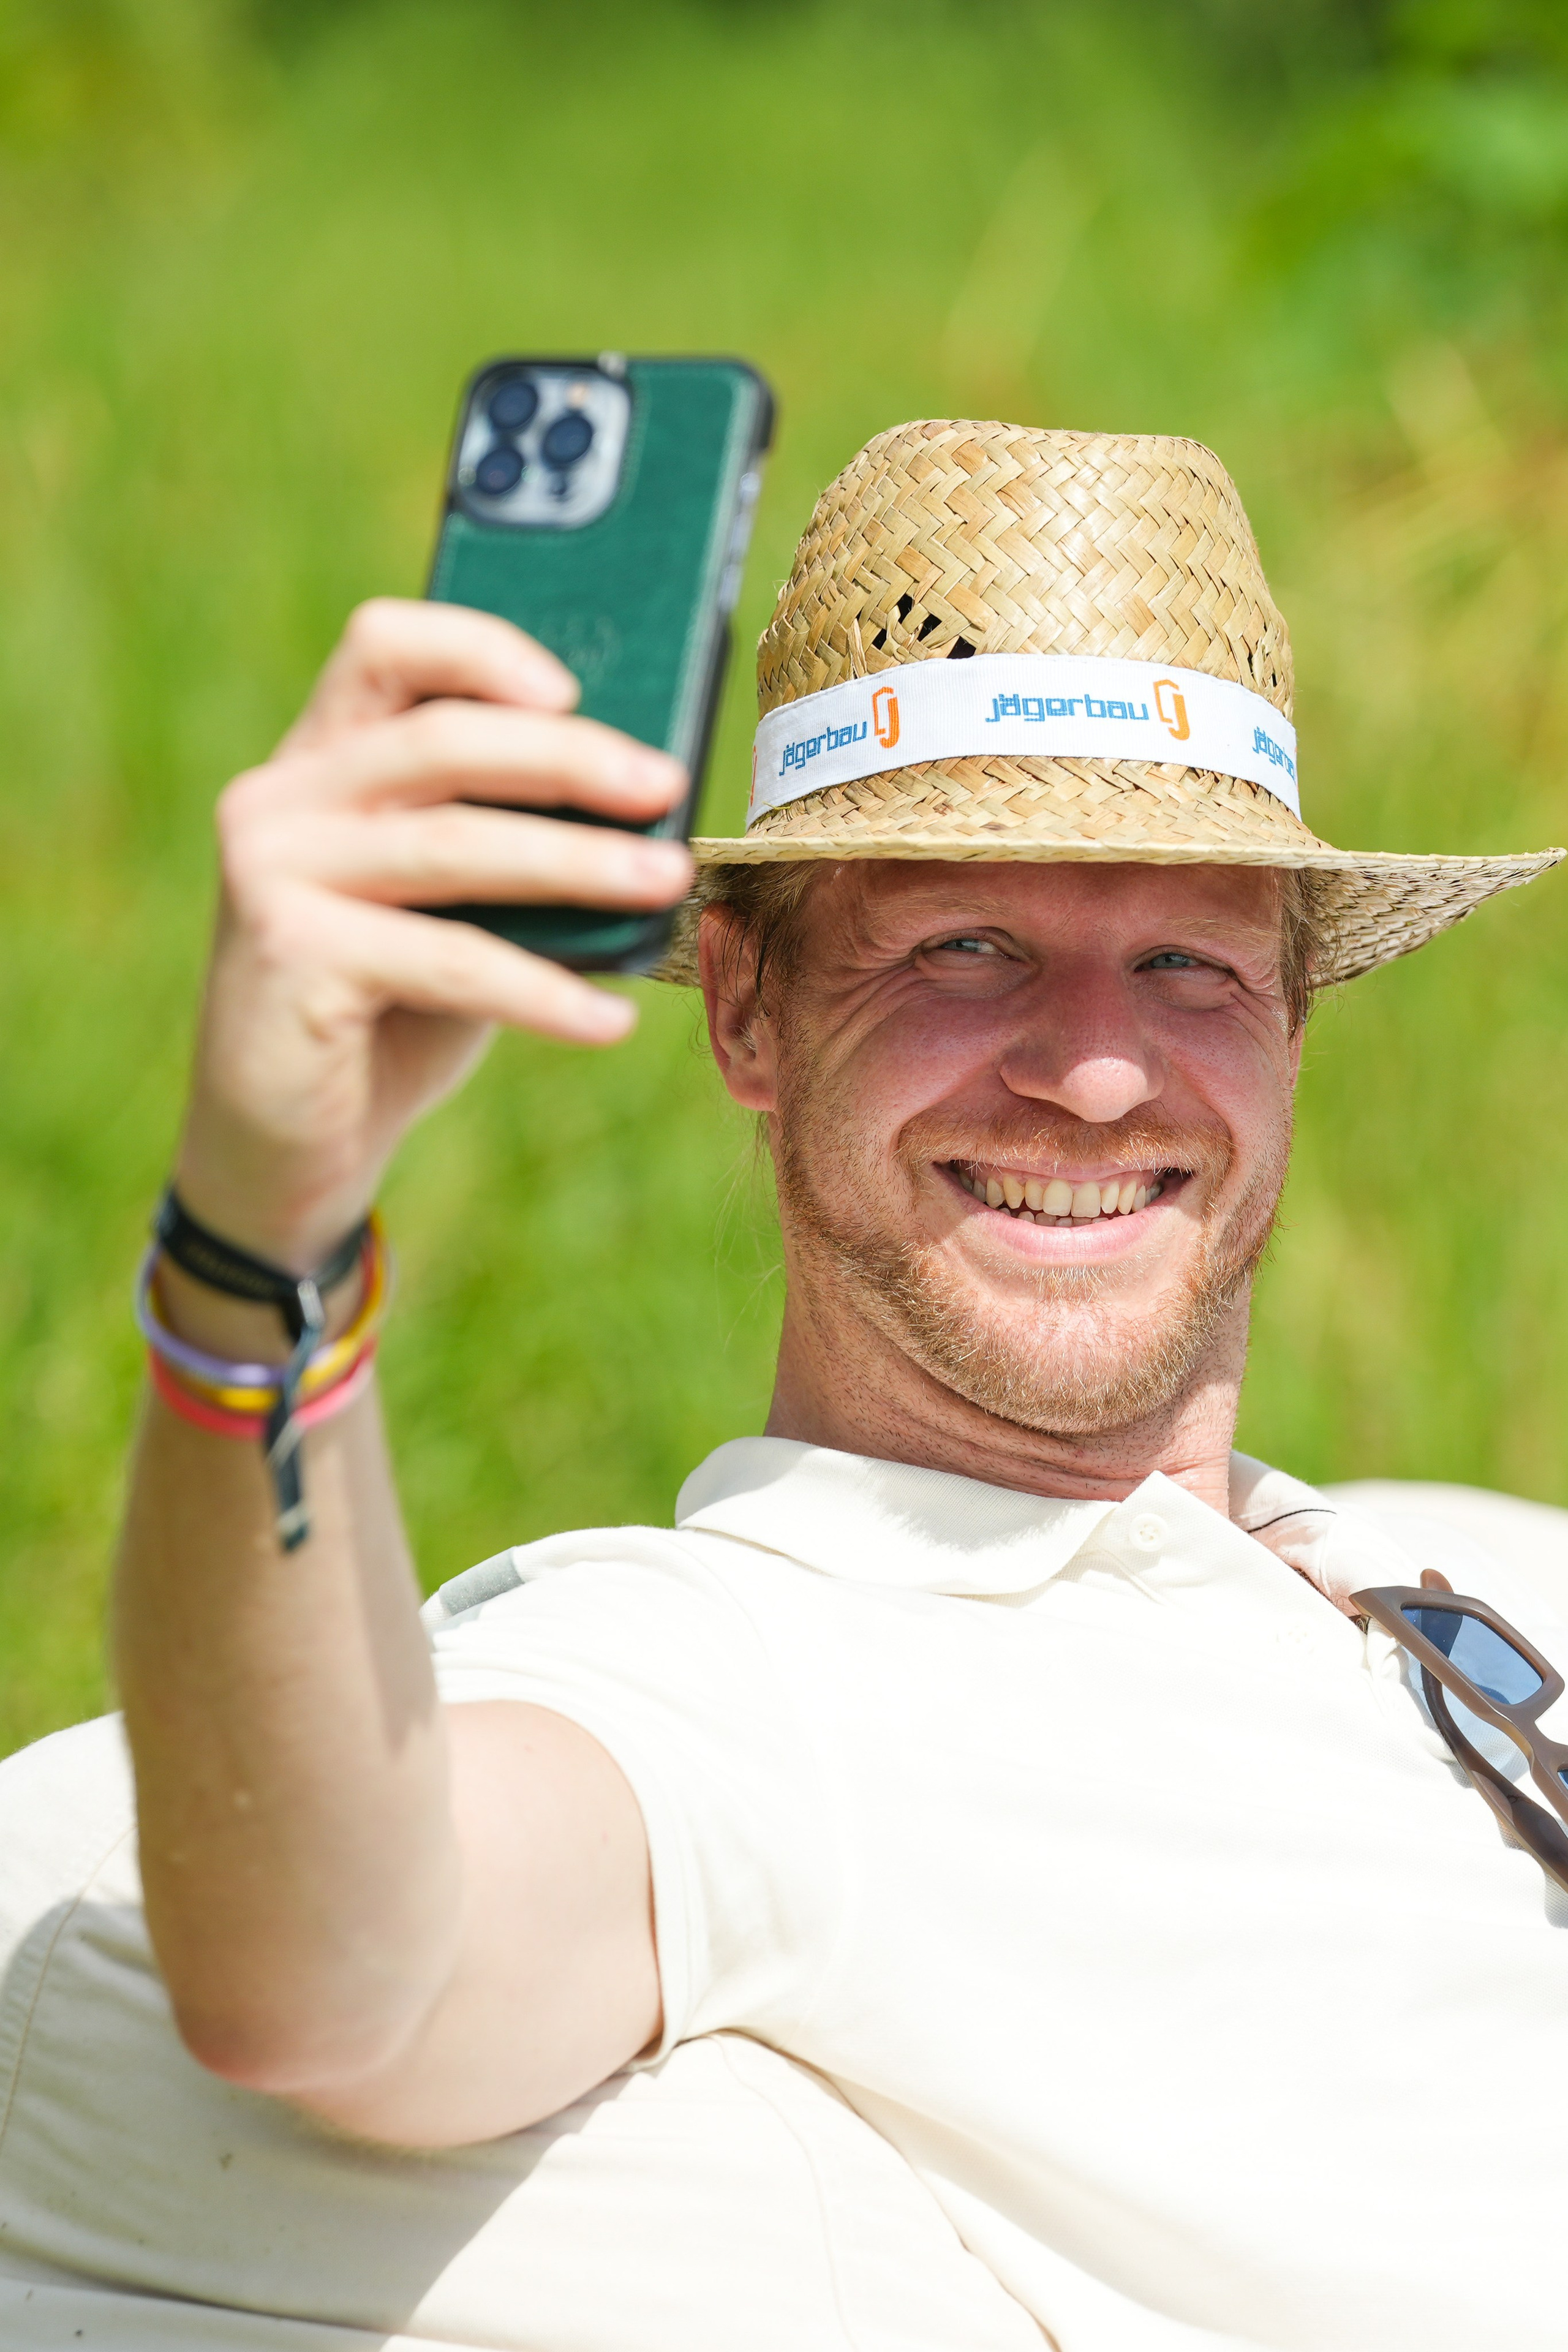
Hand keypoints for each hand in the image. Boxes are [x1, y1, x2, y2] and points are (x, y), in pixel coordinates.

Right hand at [174, 598, 691, 1269]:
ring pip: (454, 845)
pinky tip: (611, 1020)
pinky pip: (449, 961)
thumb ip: (507, 841)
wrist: (288, 1143)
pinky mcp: (288, 955)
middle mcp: (279, 799)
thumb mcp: (452, 908)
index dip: (481, 648)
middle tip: (665, 790)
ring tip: (666, 884)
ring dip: (577, 862)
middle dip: (570, 759)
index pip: (384, 645)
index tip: (576, 690)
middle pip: (442, 739)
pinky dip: (543, 991)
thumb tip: (647, 805)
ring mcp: (273, 873)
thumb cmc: (393, 1008)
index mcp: (318, 759)